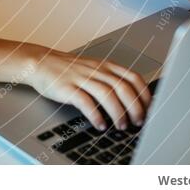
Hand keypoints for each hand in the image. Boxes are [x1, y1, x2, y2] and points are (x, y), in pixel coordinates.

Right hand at [25, 48, 151, 130]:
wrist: (41, 62)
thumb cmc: (69, 70)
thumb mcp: (94, 69)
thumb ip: (112, 81)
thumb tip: (134, 101)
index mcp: (106, 66)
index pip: (133, 78)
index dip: (144, 95)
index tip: (149, 110)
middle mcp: (96, 70)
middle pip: (123, 88)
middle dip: (134, 107)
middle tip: (138, 122)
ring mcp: (81, 78)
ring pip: (106, 94)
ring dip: (118, 112)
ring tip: (121, 126)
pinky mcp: (67, 88)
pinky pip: (85, 101)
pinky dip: (95, 115)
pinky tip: (100, 124)